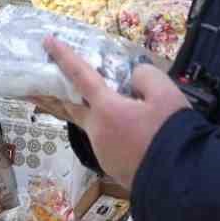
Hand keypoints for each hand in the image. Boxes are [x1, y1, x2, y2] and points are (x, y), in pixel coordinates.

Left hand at [43, 37, 189, 190]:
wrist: (180, 180)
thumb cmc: (171, 134)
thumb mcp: (166, 93)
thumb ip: (145, 77)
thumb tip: (134, 80)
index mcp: (105, 109)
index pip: (79, 75)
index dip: (63, 55)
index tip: (47, 40)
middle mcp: (96, 130)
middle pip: (70, 106)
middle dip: (53, 93)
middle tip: (38, 84)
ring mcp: (102, 151)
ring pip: (94, 125)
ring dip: (96, 114)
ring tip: (116, 108)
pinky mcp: (111, 167)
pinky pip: (108, 142)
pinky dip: (114, 132)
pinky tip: (133, 134)